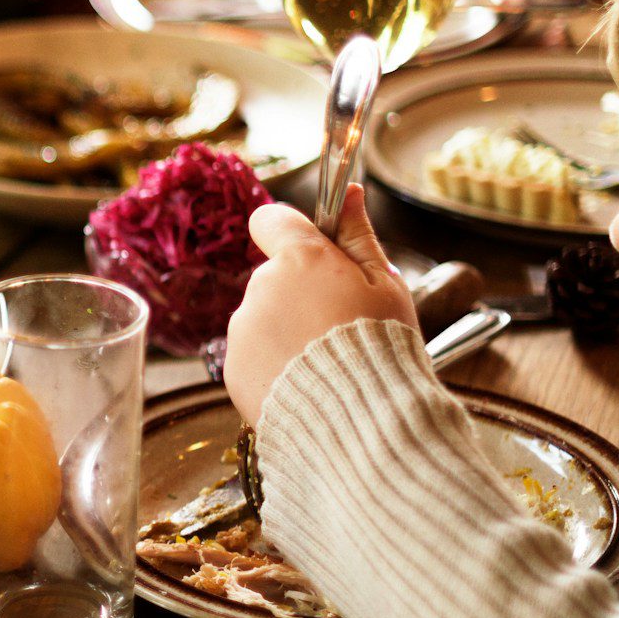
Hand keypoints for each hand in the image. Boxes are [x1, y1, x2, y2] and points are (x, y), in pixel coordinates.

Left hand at [223, 186, 415, 424]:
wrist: (361, 423)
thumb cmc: (382, 349)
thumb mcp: (386, 285)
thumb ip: (358, 236)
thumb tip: (350, 194)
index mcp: (299, 259)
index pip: (272, 220)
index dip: (293, 233)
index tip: (315, 254)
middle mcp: (260, 288)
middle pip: (276, 276)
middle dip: (302, 292)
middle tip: (340, 326)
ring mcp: (242, 330)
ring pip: (264, 316)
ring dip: (288, 330)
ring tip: (327, 364)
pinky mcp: (232, 369)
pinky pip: (254, 354)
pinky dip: (275, 364)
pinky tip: (308, 385)